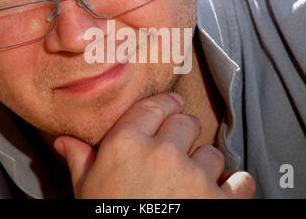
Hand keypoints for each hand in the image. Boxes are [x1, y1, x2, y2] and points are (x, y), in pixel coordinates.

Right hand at [53, 93, 254, 197]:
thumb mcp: (87, 191)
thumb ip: (81, 160)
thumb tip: (65, 141)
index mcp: (126, 144)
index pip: (153, 107)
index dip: (166, 105)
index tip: (172, 107)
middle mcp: (162, 152)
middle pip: (186, 122)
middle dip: (184, 133)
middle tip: (177, 150)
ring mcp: (193, 176)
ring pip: (212, 153)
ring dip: (205, 166)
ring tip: (190, 183)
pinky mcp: (219, 201)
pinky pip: (240, 181)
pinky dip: (235, 187)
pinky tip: (223, 192)